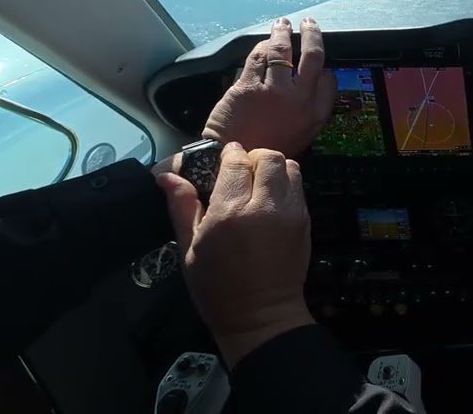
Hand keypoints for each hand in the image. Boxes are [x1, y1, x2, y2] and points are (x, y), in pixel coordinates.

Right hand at [156, 144, 313, 366]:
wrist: (262, 317)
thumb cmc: (217, 287)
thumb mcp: (190, 249)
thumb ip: (182, 206)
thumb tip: (167, 176)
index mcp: (231, 211)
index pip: (237, 160)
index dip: (229, 156)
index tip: (221, 164)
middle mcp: (266, 206)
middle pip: (269, 156)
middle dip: (253, 159)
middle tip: (240, 175)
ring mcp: (291, 212)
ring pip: (290, 167)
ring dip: (273, 170)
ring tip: (257, 187)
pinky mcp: (305, 221)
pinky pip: (299, 187)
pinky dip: (285, 185)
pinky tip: (270, 203)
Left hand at [203, 17, 335, 156]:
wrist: (236, 159)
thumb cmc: (268, 149)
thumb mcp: (302, 135)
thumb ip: (309, 109)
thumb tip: (314, 83)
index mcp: (315, 115)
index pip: (328, 79)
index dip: (324, 66)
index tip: (318, 61)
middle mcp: (299, 100)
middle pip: (312, 56)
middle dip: (312, 35)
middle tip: (309, 24)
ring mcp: (273, 91)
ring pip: (282, 50)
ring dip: (282, 32)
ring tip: (282, 25)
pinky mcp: (248, 86)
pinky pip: (257, 57)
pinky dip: (261, 47)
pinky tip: (262, 43)